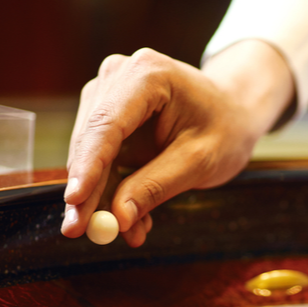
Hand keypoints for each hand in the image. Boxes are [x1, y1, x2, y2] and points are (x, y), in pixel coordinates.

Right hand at [61, 42, 293, 246]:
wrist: (233, 111)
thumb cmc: (225, 128)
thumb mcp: (199, 161)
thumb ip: (157, 186)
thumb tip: (118, 218)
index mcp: (148, 75)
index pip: (107, 124)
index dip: (87, 165)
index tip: (74, 200)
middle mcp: (119, 76)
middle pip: (90, 141)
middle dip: (86, 191)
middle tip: (79, 231)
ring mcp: (109, 93)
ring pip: (89, 154)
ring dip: (101, 197)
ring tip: (129, 231)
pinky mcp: (107, 116)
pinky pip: (100, 160)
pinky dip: (112, 190)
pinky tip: (132, 218)